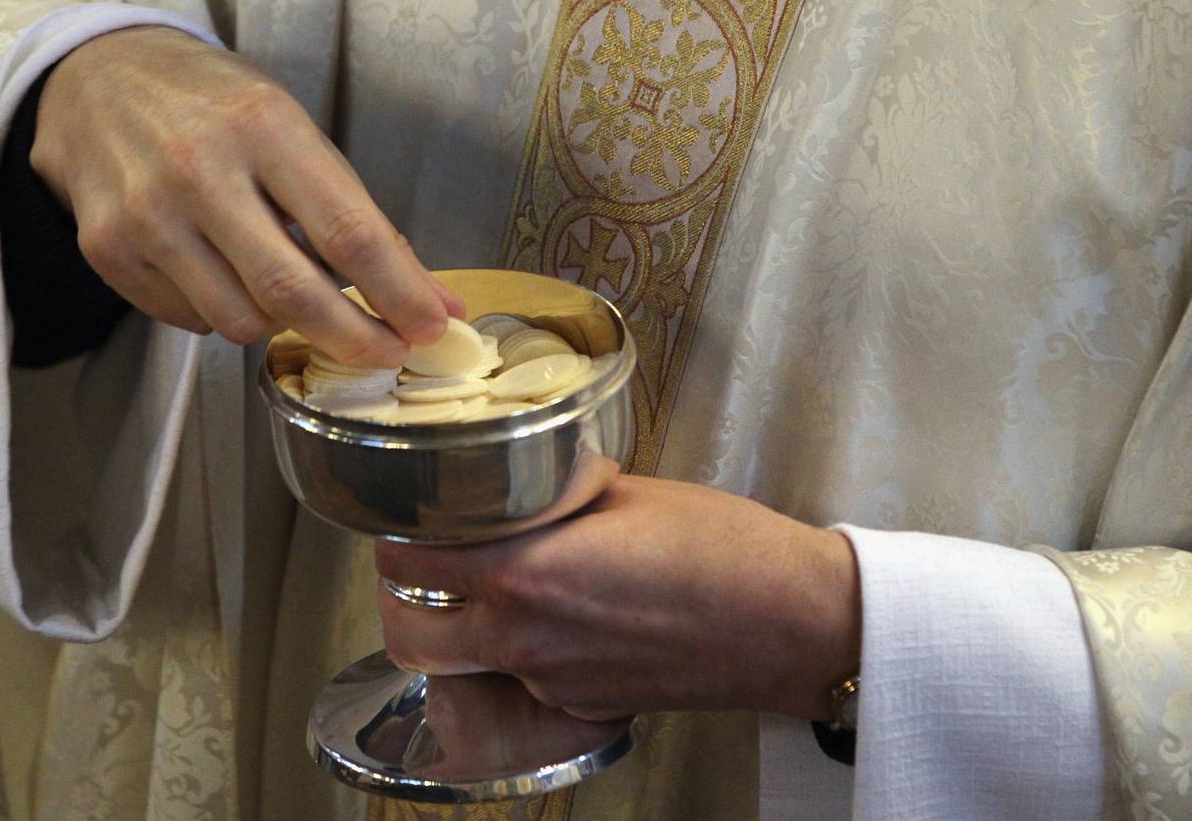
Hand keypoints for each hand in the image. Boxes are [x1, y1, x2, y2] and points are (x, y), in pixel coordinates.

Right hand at [31, 26, 462, 365]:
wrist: (96, 82)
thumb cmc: (213, 106)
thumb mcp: (293, 131)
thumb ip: (358, 216)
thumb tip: (433, 300)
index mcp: (261, 126)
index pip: (347, 232)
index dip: (398, 293)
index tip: (431, 326)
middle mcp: (198, 171)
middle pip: (292, 293)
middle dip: (353, 338)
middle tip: (386, 352)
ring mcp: (145, 216)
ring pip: (241, 322)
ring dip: (282, 324)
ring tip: (286, 290)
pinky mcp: (108, 252)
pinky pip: (193, 321)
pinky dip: (225, 313)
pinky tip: (224, 274)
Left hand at [373, 476, 860, 720]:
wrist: (795, 623)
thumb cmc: (727, 551)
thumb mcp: (626, 492)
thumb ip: (551, 494)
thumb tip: (518, 484)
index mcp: (525, 576)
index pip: (408, 560)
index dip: (397, 531)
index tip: (408, 511)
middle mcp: (525, 640)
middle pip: (410, 632)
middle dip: (403, 594)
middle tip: (427, 556)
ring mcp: (552, 683)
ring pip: (463, 662)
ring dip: (459, 626)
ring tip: (494, 582)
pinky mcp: (583, 707)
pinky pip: (522, 682)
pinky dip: (520, 652)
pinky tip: (561, 615)